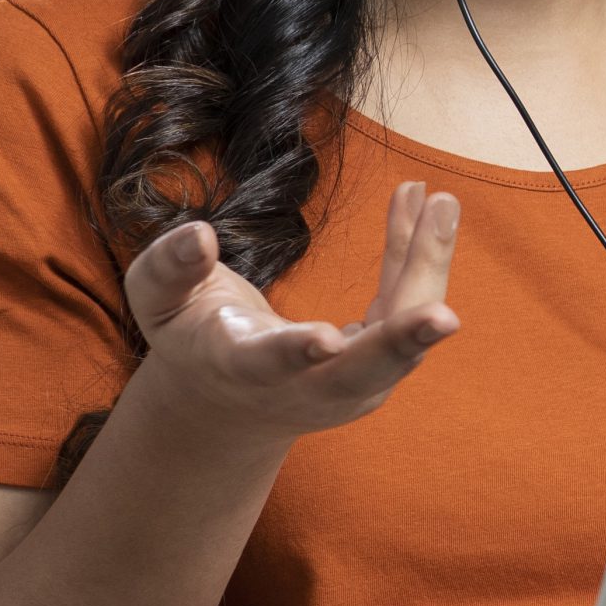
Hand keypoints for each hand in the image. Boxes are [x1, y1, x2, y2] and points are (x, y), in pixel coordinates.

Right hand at [121, 180, 460, 442]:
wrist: (227, 403)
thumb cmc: (190, 338)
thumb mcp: (159, 301)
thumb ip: (169, 267)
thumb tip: (197, 236)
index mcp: (242, 369)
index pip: (268, 365)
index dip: (295, 353)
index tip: (326, 339)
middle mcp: (304, 387)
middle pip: (359, 376)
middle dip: (401, 346)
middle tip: (446, 318)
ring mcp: (348, 384)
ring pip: (399, 337)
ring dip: (425, 270)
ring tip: (441, 202)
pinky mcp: (375, 363)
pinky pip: (404, 308)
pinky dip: (417, 257)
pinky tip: (425, 202)